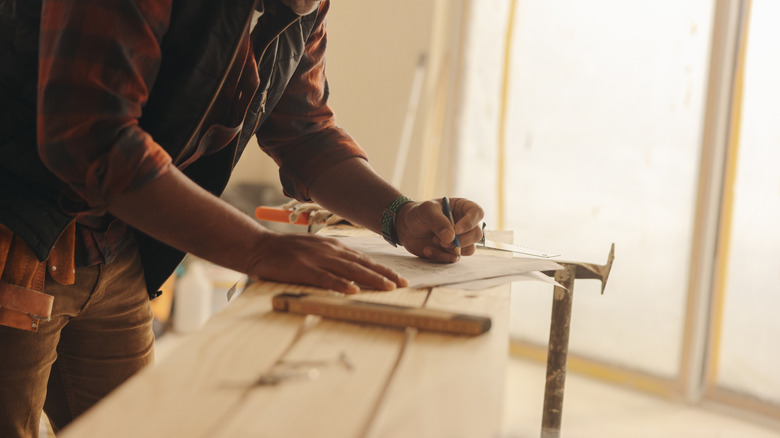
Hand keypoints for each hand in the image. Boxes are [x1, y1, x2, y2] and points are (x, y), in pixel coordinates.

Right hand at [246, 232, 406, 293]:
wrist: (260, 246)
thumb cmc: (287, 252)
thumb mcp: (315, 250)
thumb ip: (333, 259)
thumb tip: (353, 272)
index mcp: (333, 247)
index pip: (364, 259)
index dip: (383, 269)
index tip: (399, 278)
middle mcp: (330, 251)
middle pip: (362, 264)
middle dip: (385, 275)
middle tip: (403, 284)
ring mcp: (317, 259)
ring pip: (350, 270)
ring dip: (371, 279)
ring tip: (388, 287)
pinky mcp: (303, 269)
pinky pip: (325, 278)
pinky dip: (340, 284)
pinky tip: (353, 291)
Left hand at [395, 198, 483, 262]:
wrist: (405, 228)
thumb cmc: (418, 214)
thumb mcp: (426, 211)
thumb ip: (438, 222)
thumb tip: (451, 238)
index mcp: (462, 208)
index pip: (477, 213)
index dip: (470, 222)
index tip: (456, 229)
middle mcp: (465, 224)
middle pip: (476, 234)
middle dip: (460, 240)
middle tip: (442, 240)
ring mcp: (460, 239)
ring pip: (469, 249)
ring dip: (451, 249)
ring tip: (433, 242)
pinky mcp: (452, 252)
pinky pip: (454, 258)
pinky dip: (441, 256)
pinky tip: (427, 249)